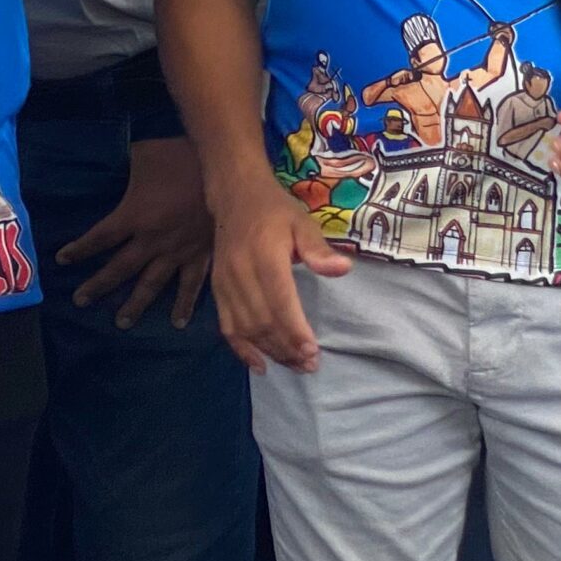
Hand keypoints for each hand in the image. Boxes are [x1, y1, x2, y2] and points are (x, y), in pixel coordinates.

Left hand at [55, 136, 214, 329]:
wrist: (224, 170)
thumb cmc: (179, 158)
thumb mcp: (142, 155)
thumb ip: (124, 165)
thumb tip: (106, 160)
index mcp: (134, 216)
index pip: (100, 238)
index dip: (80, 249)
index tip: (62, 260)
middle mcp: (152, 240)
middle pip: (120, 268)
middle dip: (98, 285)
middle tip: (80, 301)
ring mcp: (179, 252)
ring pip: (152, 285)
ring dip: (135, 304)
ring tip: (121, 323)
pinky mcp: (204, 257)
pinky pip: (192, 286)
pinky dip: (185, 305)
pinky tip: (178, 323)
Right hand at [207, 166, 349, 372]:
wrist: (234, 195)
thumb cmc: (275, 210)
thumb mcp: (302, 222)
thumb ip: (318, 248)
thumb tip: (342, 268)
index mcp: (264, 256)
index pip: (279, 301)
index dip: (294, 330)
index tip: (312, 352)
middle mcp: (240, 272)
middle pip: (261, 320)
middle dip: (286, 348)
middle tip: (310, 365)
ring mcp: (225, 282)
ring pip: (245, 327)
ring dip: (269, 351)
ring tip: (294, 366)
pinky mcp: (217, 288)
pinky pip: (226, 325)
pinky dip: (241, 348)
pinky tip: (260, 365)